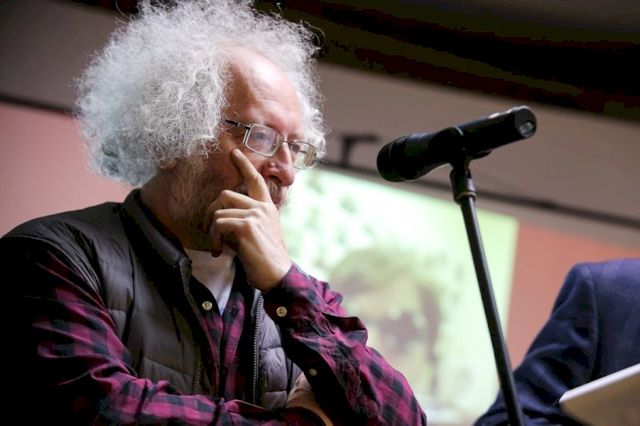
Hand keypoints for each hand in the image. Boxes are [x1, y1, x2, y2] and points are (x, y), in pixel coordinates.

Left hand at [206, 149, 291, 289]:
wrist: (276, 274)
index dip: (244, 164)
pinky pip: (219, 223)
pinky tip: (219, 251)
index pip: (255, 180)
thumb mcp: (257, 233)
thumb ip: (243, 220)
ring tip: (217, 247)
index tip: (234, 153)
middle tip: (208, 229)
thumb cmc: (264, 258)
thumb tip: (220, 219)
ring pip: (219, 211)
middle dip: (210, 211)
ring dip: (211, 231)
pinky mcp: (247, 226)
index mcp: (267, 207)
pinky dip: (214, 239)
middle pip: (225, 194)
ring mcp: (255, 214)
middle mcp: (262, 207)